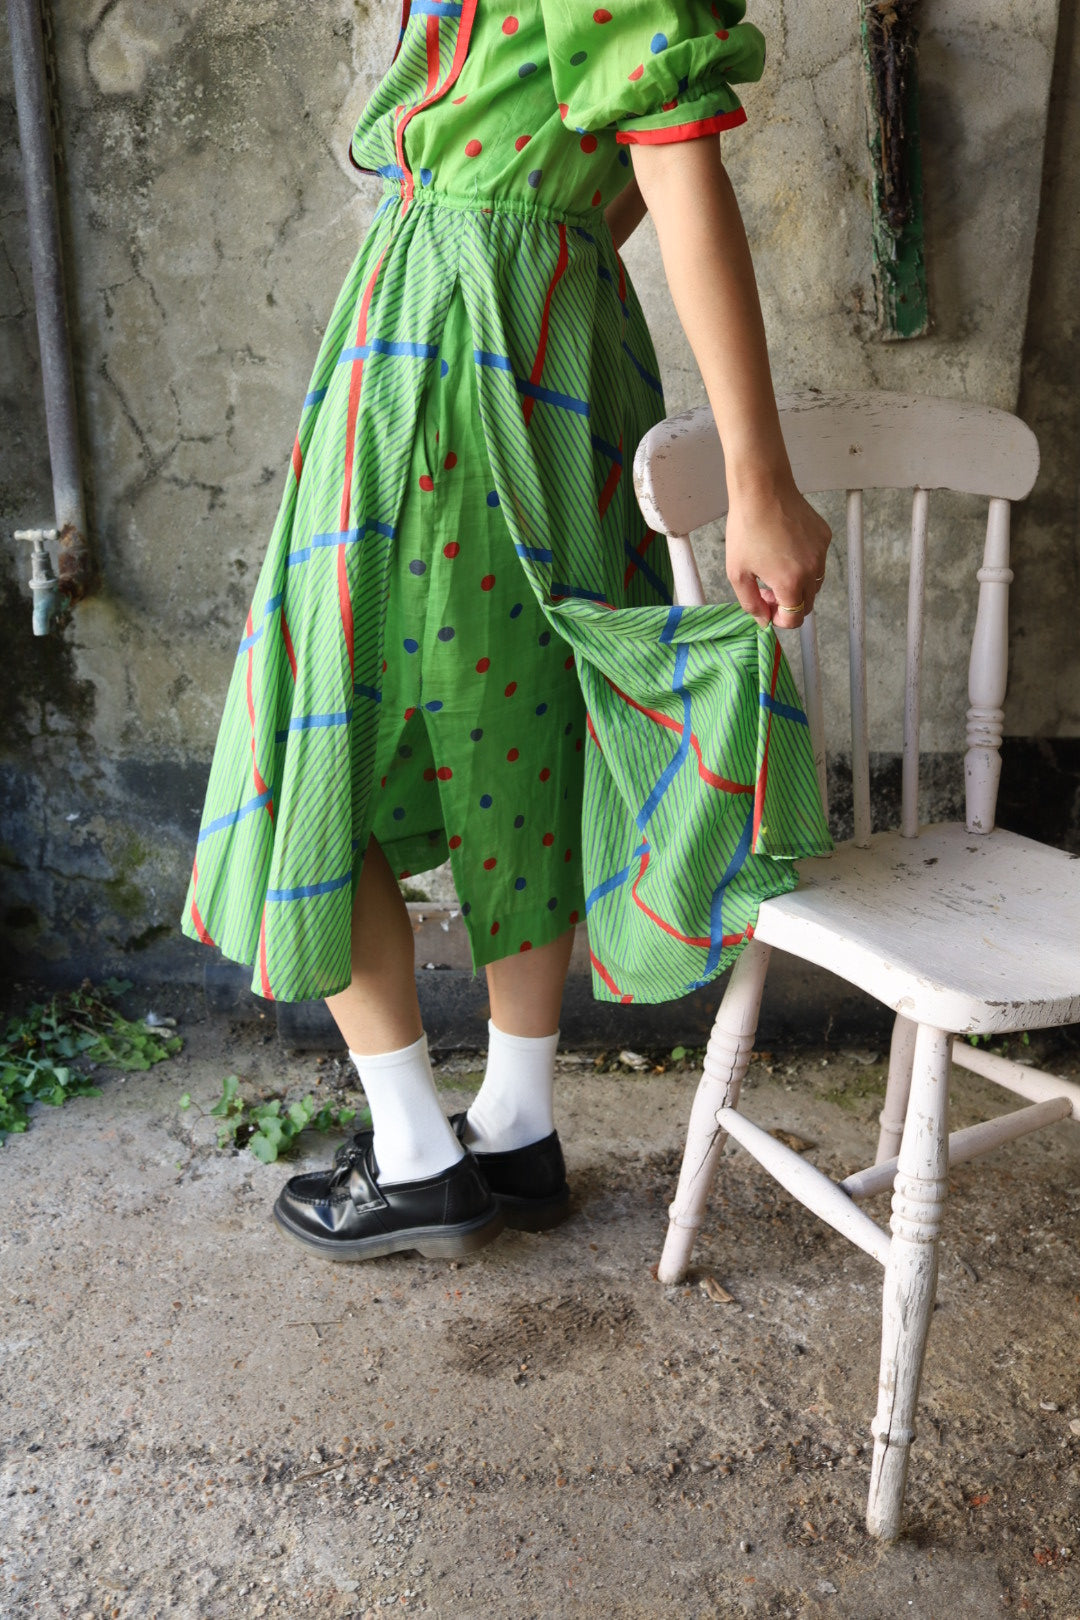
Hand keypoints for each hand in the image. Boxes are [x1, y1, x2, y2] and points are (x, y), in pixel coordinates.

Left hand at [724, 475, 831, 629]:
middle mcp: (812, 570)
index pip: (794, 619)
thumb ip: (750, 604)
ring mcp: (821, 552)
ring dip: (798, 585)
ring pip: (815, 584)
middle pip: (807, 604)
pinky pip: (818, 560)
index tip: (766, 608)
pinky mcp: (824, 537)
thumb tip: (764, 621)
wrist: (762, 489)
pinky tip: (785, 548)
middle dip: (788, 605)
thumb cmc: (746, 528)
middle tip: (767, 590)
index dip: (779, 620)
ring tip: (775, 569)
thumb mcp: (737, 572)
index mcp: (790, 583)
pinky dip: (805, 563)